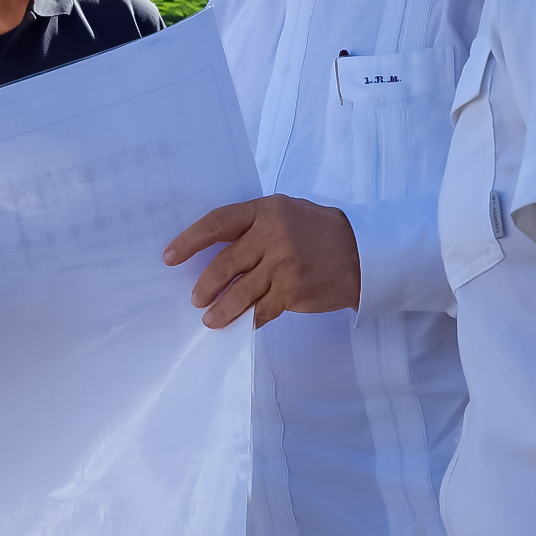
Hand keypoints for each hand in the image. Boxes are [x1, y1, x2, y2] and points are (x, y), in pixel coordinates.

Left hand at [164, 195, 360, 327]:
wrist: (365, 252)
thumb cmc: (320, 231)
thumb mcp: (287, 213)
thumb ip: (255, 226)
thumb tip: (215, 251)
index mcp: (267, 211)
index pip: (218, 224)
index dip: (190, 241)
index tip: (169, 256)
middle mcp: (273, 236)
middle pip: (225, 264)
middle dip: (206, 285)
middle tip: (195, 297)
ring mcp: (283, 265)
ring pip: (240, 292)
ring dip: (221, 309)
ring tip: (210, 319)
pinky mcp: (293, 292)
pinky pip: (262, 310)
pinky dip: (249, 319)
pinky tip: (242, 325)